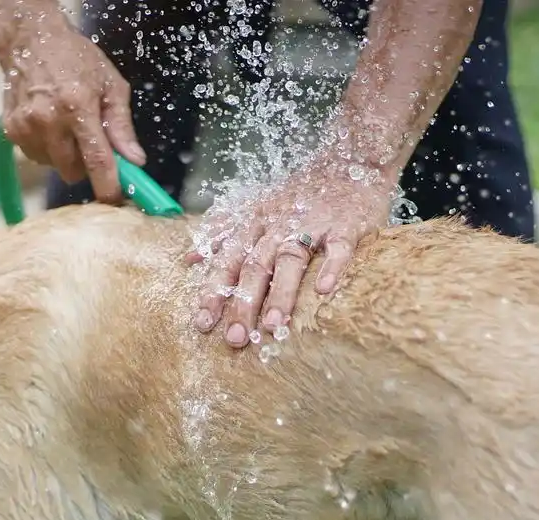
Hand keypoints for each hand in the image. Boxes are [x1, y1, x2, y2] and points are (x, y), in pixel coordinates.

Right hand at [0, 19, 145, 202]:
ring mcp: (26, 127)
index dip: (108, 187)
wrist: (31, 40)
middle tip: (90, 142)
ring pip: (54, 167)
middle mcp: (49, 120)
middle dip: (85, 165)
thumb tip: (135, 160)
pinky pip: (36, 157)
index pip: (97, 160)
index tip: (116, 201)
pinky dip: (47, 149)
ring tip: (66, 127)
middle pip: (73, 172)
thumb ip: (122, 126)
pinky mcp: (11, 131)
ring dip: (64, 157)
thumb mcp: (111, 85)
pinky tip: (49, 125)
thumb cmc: (77, 59)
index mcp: (77, 107)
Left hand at [188, 156, 394, 347]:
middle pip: (255, 266)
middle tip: (235, 339)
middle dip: (242, 303)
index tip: (202, 324)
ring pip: (291, 258)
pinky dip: (332, 267)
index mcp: (254, 224)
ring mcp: (312, 224)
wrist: (348, 161)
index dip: (213, 291)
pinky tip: (324, 290)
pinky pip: (338, 247)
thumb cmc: (299, 192)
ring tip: (273, 325)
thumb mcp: (255, 207)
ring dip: (281, 291)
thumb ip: (222, 232)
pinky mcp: (346, 225)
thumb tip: (189, 259)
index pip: (227, 262)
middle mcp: (278, 225)